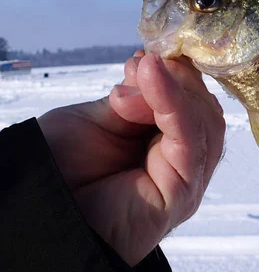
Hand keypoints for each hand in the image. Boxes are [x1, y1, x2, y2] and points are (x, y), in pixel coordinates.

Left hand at [38, 51, 224, 265]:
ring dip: (174, 87)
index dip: (177, 73)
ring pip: (204, 121)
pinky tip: (150, 78)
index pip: (192, 102)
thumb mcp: (100, 119)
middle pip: (204, 109)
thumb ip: (135, 99)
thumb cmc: (63, 170)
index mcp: (167, 146)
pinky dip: (174, 103)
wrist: (41, 215)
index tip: (146, 55)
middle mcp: (184, 163)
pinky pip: (190, 140)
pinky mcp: (183, 192)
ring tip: (141, 70)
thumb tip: (155, 70)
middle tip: (139, 64)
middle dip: (176, 78)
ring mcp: (187, 179)